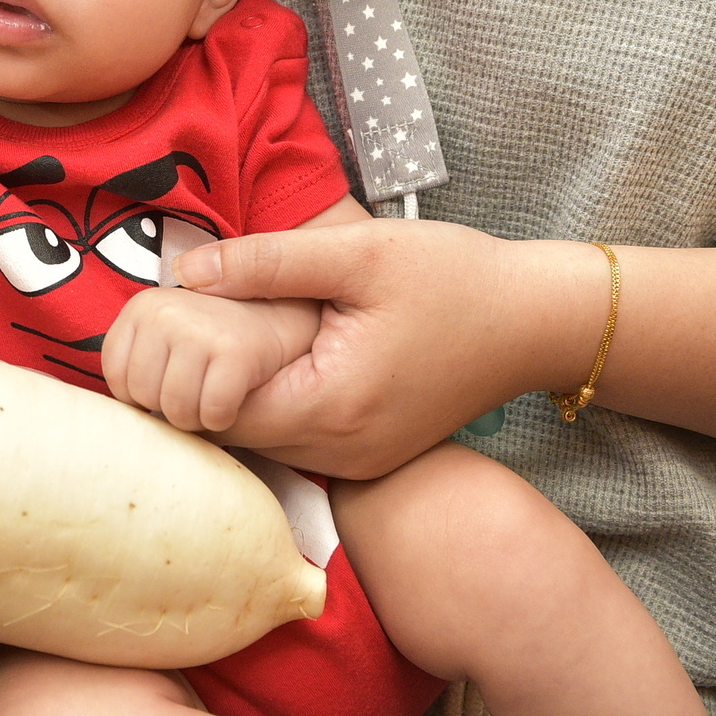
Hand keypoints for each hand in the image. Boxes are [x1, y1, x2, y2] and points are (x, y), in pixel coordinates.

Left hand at [101, 287, 293, 432]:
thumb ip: (139, 358)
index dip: (142, 394)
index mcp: (142, 305)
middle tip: (198, 386)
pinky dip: (223, 419)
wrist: (286, 320)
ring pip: (175, 411)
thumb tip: (113, 414)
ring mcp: (199, 329)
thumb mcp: (168, 334)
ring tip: (213, 392)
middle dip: (169, 408)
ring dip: (197, 418)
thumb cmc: (218, 342)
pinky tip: (234, 398)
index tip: (169, 380)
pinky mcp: (235, 351)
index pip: (115, 377)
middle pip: (142, 397)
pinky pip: (211, 412)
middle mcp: (164, 310)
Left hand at [175, 220, 594, 478]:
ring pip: (264, 441)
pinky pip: (298, 440)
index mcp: (333, 406)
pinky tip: (275, 359)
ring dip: (237, 397)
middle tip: (195, 326)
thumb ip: (267, 262)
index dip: (184, 370)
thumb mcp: (358, 252)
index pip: (215, 412)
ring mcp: (360, 462)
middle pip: (234, 434)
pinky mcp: (372, 455)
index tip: (181, 322)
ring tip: (232, 337)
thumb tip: (184, 272)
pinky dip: (275, 406)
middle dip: (203, 385)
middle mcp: (343, 452)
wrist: (535, 320)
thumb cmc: (453, 278)